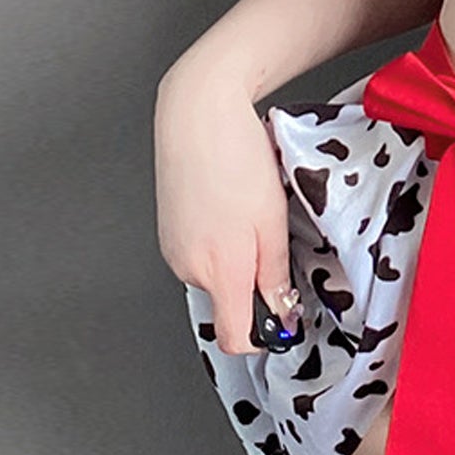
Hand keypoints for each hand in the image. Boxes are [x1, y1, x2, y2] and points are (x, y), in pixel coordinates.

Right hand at [154, 66, 300, 355]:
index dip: (264, 338)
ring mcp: (173, 251)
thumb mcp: (273, 224)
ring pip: (218, 275)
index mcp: (219, 271)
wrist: (196, 116)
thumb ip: (275, 276)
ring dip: (240, 259)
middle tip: (279, 240)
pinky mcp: (169, 234)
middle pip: (230, 303)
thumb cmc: (236, 160)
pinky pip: (203, 255)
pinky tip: (234, 208)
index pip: (235, 338)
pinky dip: (223, 242)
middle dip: (257, 284)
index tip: (285, 319)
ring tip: (254, 217)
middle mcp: (188, 269)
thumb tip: (282, 314)